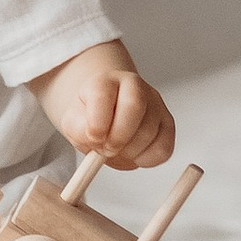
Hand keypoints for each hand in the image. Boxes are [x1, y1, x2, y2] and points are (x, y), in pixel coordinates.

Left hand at [54, 56, 173, 174]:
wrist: (107, 117)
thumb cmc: (91, 118)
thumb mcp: (73, 122)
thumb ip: (78, 130)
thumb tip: (96, 139)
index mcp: (105, 81)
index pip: (103, 95)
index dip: (97, 123)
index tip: (93, 138)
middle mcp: (134, 86)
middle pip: (134, 106)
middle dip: (118, 136)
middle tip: (107, 149)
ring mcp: (154, 103)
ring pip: (150, 131)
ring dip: (130, 151)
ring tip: (117, 150)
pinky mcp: (167, 123)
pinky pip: (164, 148)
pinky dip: (147, 160)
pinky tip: (134, 155)